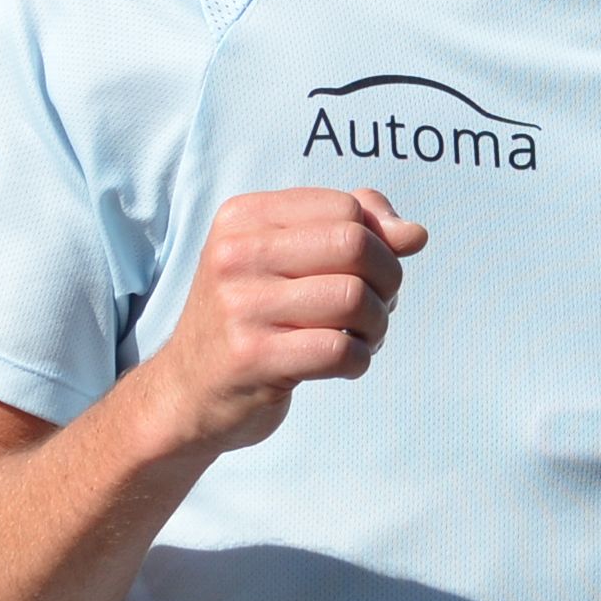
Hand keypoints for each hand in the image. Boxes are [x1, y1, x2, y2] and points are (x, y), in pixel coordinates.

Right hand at [137, 187, 426, 456]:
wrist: (187, 392)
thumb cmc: (251, 318)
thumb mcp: (286, 259)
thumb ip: (350, 229)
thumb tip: (414, 233)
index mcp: (244, 218)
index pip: (346, 208)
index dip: (378, 241)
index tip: (368, 273)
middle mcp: (236, 254)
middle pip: (354, 245)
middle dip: (386, 279)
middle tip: (375, 307)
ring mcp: (240, 306)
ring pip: (354, 298)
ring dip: (377, 325)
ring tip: (361, 337)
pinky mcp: (251, 358)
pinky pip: (341, 350)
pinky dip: (359, 360)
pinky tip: (343, 365)